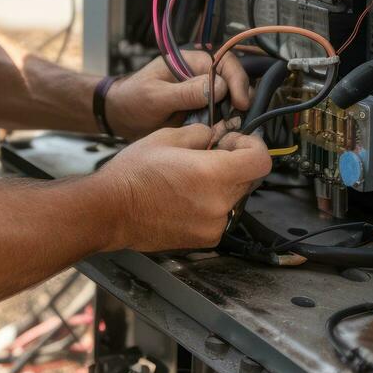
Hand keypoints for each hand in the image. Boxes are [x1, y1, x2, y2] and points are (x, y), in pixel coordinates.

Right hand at [100, 122, 270, 251]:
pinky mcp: (205, 239)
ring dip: (223, 183)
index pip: (260, 161)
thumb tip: (216, 135)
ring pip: (235, 197)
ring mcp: (213, 225)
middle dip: (235, 162)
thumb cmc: (132, 175)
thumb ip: (200, 134)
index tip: (238, 141)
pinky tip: (186, 194)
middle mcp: (219, 203)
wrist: (111, 210)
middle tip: (212, 153)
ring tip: (192, 175)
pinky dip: (212, 202)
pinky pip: (221, 215)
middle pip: (249, 178)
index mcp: (213, 174)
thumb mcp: (167, 137)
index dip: (253, 146)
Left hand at [105, 49, 250, 139]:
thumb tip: (219, 86)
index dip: (236, 80)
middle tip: (239, 120)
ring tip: (230, 131)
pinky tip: (221, 136)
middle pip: (232, 83)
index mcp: (189, 62)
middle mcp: (199, 77)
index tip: (240, 101)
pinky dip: (223, 127)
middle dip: (240, 101)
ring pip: (229, 103)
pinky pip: (220, 118)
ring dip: (233, 116)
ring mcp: (202, 96)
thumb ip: (185, 92)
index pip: (224, 63)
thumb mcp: (155, 96)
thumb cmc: (132, 99)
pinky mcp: (201, 114)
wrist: (120, 118)